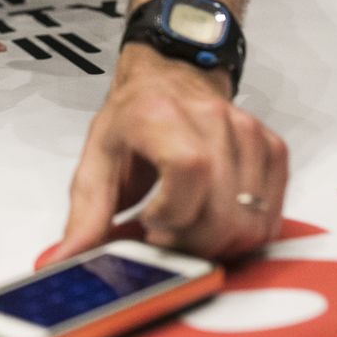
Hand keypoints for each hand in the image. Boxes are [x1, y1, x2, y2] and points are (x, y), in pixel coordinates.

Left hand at [46, 45, 287, 263]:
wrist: (167, 78)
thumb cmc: (132, 117)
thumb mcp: (97, 157)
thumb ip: (86, 213)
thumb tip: (65, 259)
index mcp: (160, 115)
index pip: (188, 171)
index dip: (172, 213)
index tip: (150, 224)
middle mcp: (210, 118)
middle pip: (223, 211)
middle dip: (192, 244)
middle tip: (166, 240)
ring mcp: (247, 132)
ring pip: (250, 222)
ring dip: (218, 244)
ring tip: (187, 229)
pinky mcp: (272, 147)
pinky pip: (271, 216)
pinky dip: (244, 233)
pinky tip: (214, 219)